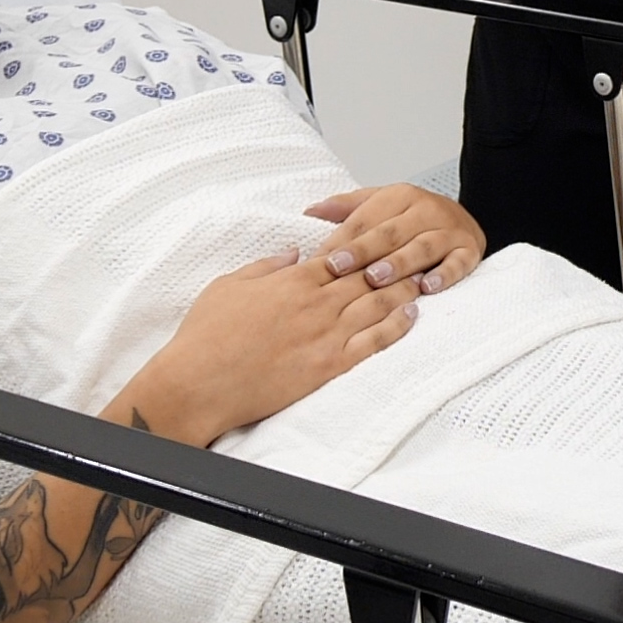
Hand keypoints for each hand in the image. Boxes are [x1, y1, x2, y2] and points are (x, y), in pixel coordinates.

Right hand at [122, 251, 416, 445]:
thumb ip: (266, 267)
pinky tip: (410, 317)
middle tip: (418, 254)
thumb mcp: (230, 285)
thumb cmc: (206, 335)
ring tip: (423, 280)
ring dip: (402, 291)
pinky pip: (373, 344)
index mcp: (293, 280)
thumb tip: (292, 254)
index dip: (366, 248)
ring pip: (376, 306)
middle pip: (367, 278)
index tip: (385, 240)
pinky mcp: (328, 367)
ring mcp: (325, 336)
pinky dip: (395, 328)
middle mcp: (315, 304)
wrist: (199, 383)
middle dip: (394, 264)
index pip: (341, 257)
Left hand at [301, 184, 486, 296]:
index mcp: (400, 196)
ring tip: (376, 279)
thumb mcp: (382, 205)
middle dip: (363, 250)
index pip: (365, 219)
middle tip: (339, 268)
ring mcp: (450, 231)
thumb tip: (310, 210)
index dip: (341, 240)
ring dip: (398, 264)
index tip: (320, 260)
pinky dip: (444, 276)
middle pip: (390, 232)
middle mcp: (426, 210)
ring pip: (421, 248)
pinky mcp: (469, 251)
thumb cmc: (414, 218)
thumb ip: (347, 208)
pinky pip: (457, 264)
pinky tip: (428, 288)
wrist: (464, 220)